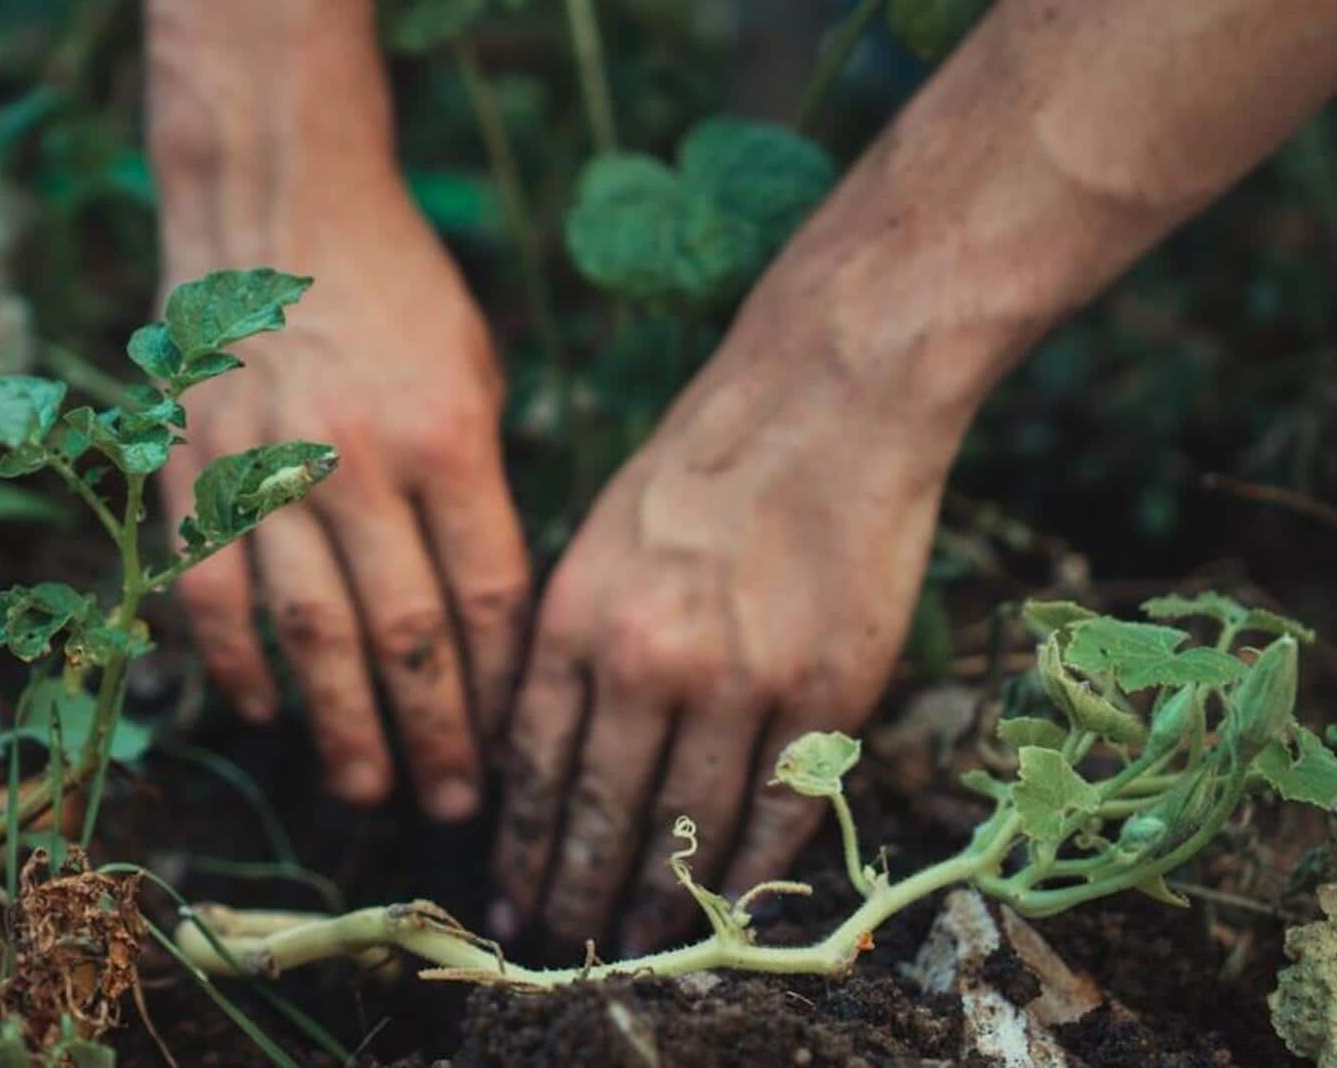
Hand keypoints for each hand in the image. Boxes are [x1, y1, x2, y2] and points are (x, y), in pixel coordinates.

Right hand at [159, 181, 528, 821]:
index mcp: (449, 437)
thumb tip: (489, 614)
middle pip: (406, 635)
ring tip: (369, 789)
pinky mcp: (195, 470)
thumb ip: (482, 487)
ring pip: (310, 633)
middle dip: (436, 735)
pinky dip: (239, 663)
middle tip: (452, 808)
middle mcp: (359, 462)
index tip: (515, 746)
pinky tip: (266, 714)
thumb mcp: (475, 371)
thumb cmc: (397, 292)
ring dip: (341, 725)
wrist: (275, 205)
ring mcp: (268, 469)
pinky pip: (214, 591)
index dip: (501, 686)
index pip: (487, 596)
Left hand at [490, 262, 984, 953]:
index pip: (533, 767)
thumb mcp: (598, 538)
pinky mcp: (826, 692)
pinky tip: (729, 907)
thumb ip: (568, 644)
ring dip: (658, 900)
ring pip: (687, 830)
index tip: (509, 896)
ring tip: (637, 941)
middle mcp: (646, 660)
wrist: (827, 395)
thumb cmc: (704, 460)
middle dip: (574, 891)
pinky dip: (751, 872)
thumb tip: (540, 752)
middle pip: (599, 814)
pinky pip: (779, 813)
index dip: (521, 846)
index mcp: (575, 616)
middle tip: (560, 940)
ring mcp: (741, 682)